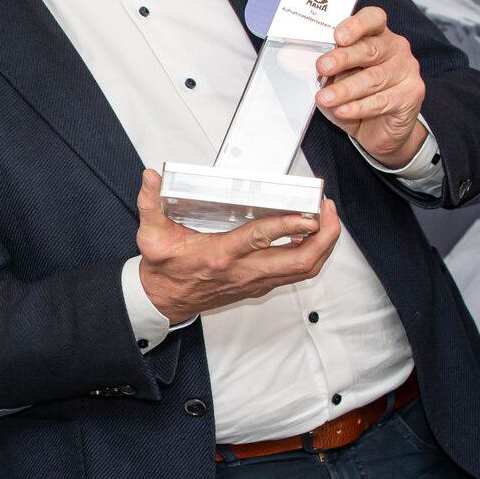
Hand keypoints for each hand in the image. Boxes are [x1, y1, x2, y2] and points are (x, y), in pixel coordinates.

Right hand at [136, 170, 342, 321]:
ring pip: (303, 270)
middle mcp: (244, 271)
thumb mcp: (151, 236)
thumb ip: (150, 204)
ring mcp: (255, 281)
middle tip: (329, 211)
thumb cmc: (164, 269)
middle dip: (324, 237)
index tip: (308, 215)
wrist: (164, 300)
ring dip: (323, 246)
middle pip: (298, 261)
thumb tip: (151, 178)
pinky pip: (296, 274)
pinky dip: (312, 255)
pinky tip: (315, 237)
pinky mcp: (259, 285)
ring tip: (329, 220)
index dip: (288, 227)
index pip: (261, 240)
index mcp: (220, 255)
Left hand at [315, 6, 426, 166]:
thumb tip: (292, 59)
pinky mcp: (412, 94)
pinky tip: (343, 110)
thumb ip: (321, 67)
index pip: (372, 19)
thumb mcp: (335, 78)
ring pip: (374, 78)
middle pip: (370, 48)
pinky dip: (360, 107)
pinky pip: (383, 100)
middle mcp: (395, 48)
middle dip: (343, 58)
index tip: (338, 35)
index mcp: (377, 34)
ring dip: (345, 89)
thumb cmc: (357, 96)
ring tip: (324, 98)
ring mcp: (407, 70)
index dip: (356, 24)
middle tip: (322, 67)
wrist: (381, 129)